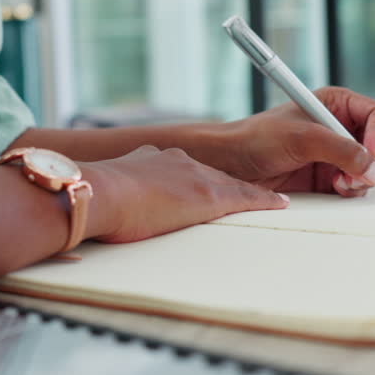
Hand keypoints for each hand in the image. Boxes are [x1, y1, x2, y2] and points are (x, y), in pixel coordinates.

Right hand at [81, 146, 288, 243]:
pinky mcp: (209, 196)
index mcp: (151, 159)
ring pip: (231, 185)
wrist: (99, 193)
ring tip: (271, 201)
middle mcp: (176, 161)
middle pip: (211, 175)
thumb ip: (116, 197)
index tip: (199, 189)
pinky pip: (246, 197)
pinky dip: (264, 200)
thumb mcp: (106, 194)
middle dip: (225, 185)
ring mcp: (194, 176)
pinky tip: (280, 204)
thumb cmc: (94, 200)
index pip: (183, 170)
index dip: (194, 181)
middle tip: (241, 195)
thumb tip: (106, 214)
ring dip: (249, 194)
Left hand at [215, 87, 374, 197]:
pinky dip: (353, 189)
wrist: (232, 165)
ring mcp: (338, 153)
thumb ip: (342, 151)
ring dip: (363, 178)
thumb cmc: (258, 139)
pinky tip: (333, 187)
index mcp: (337, 104)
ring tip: (338, 181)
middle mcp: (342, 127)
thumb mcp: (302, 139)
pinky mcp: (332, 176)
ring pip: (374, 168)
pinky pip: (359, 184)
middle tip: (358, 173)